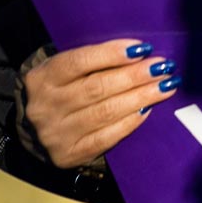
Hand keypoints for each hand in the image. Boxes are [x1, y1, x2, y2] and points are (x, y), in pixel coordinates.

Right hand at [23, 41, 180, 169]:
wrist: (37, 131)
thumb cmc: (62, 91)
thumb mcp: (65, 72)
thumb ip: (93, 62)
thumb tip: (139, 53)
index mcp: (42, 77)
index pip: (78, 61)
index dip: (112, 54)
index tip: (142, 48)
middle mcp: (45, 106)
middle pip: (96, 87)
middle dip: (134, 76)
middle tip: (163, 67)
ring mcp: (56, 133)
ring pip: (105, 112)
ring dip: (140, 97)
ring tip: (165, 86)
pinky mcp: (69, 154)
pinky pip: (106, 137)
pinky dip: (129, 122)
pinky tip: (147, 110)